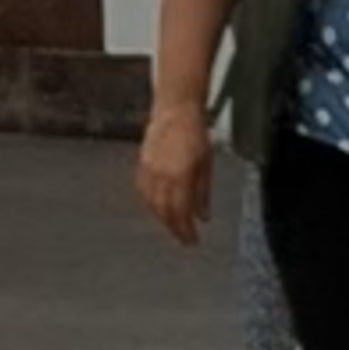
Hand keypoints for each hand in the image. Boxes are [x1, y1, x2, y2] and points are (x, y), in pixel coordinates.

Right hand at [137, 108, 212, 245]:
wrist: (177, 110)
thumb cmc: (195, 133)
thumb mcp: (206, 166)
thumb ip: (203, 194)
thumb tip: (203, 217)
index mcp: (180, 176)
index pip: (180, 213)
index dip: (186, 230)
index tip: (192, 240)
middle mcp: (161, 174)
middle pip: (164, 212)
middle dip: (174, 228)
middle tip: (183, 238)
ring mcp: (149, 168)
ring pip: (150, 203)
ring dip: (161, 218)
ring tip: (172, 225)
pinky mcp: (141, 162)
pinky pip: (142, 190)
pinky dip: (149, 203)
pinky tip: (157, 207)